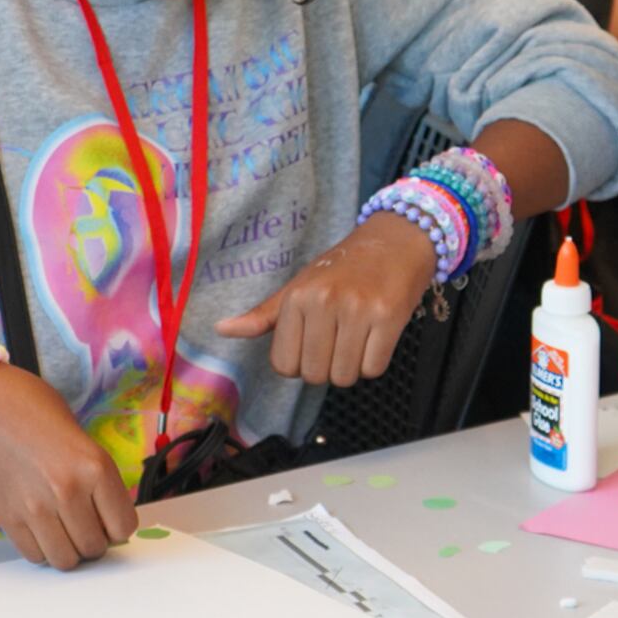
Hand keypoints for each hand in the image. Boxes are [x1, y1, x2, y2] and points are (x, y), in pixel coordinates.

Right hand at [0, 365, 136, 569]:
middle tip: (84, 522)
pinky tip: (39, 526)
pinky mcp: (8, 520)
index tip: (108, 518)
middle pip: (95, 547)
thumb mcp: (81, 439)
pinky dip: (42, 548)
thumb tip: (107, 519)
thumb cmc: (33, 412)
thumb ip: (97, 478)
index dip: (117, 525)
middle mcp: (68, 490)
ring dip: (68, 548)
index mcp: (95, 466)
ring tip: (62, 527)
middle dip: (93, 539)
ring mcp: (36, 509)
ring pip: (66, 560)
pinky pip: (36, 556)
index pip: (123, 527)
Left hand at [214, 214, 433, 386]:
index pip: (284, 365)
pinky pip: (373, 369)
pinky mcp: (389, 317)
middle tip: (338, 338)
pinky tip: (375, 336)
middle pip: (315, 375)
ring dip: (351, 367)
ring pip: (345, 376)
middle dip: (327, 367)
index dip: (300, 362)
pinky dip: (374, 362)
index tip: (313, 342)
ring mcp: (358, 309)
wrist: (396, 240)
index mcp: (297, 297)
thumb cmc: (343, 268)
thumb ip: (263, 315)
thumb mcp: (298, 286)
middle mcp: (324, 301)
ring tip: (357, 336)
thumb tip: (221, 329)